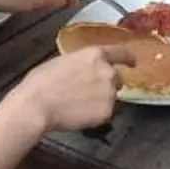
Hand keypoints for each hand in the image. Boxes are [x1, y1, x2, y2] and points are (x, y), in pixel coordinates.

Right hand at [9, 46, 130, 134]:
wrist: (37, 106)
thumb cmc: (41, 82)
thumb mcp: (62, 61)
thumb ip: (81, 63)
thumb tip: (84, 69)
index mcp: (95, 55)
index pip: (121, 53)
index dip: (128, 58)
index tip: (132, 62)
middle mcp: (107, 72)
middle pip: (116, 78)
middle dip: (106, 84)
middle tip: (88, 92)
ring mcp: (109, 93)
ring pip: (110, 97)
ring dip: (100, 100)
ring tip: (77, 105)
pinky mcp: (107, 112)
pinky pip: (105, 113)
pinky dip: (96, 115)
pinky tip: (78, 114)